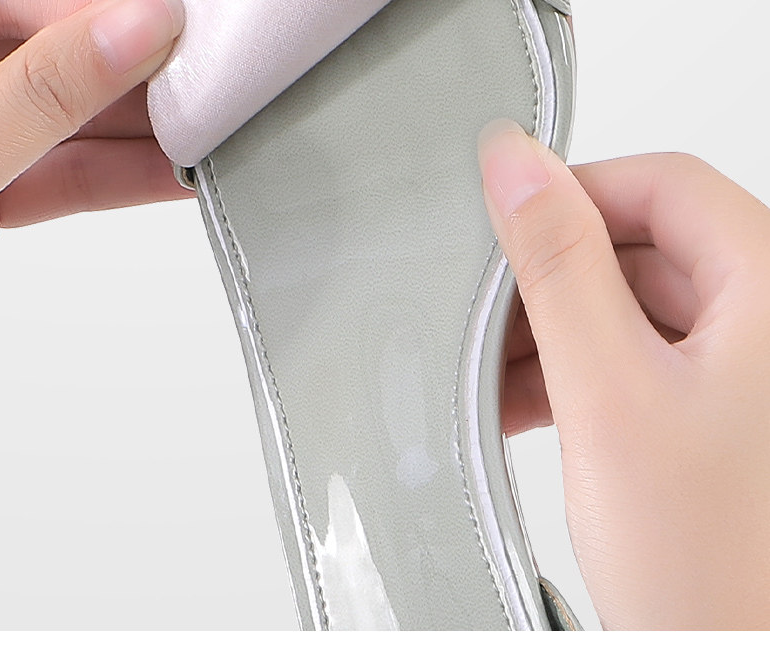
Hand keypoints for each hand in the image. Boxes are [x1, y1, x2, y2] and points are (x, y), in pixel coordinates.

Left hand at [0, 0, 191, 261]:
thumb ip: (44, 91)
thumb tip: (135, 31)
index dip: (100, 11)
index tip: (170, 29)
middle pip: (58, 58)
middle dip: (134, 74)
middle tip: (199, 80)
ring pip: (71, 121)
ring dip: (141, 134)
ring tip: (205, 132)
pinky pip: (66, 174)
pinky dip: (121, 180)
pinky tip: (177, 176)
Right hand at [478, 119, 769, 629]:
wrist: (724, 653)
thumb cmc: (712, 563)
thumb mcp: (611, 396)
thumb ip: (560, 269)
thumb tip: (518, 170)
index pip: (664, 185)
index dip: (576, 193)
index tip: (506, 224)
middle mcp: (766, 320)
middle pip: (642, 247)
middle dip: (553, 281)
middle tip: (494, 318)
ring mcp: (740, 366)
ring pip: (630, 305)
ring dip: (556, 331)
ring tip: (503, 374)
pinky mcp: (710, 406)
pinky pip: (633, 356)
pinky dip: (575, 370)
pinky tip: (530, 401)